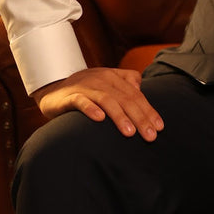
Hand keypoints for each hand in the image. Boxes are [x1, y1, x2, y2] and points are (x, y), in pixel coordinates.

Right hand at [32, 66, 164, 140]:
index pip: (135, 94)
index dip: (148, 110)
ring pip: (106, 99)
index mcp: (113, 77)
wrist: (53, 90)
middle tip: (150, 135)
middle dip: (139, 117)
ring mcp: (85, 87)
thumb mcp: (107, 84)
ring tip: (130, 132)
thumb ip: (125, 83)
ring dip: (119, 116)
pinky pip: (81, 101)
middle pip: (125, 98)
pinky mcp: (70, 96)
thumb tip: (140, 88)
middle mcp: (102, 79)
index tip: (159, 127)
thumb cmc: (86, 90)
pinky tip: (99, 119)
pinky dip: (90, 108)